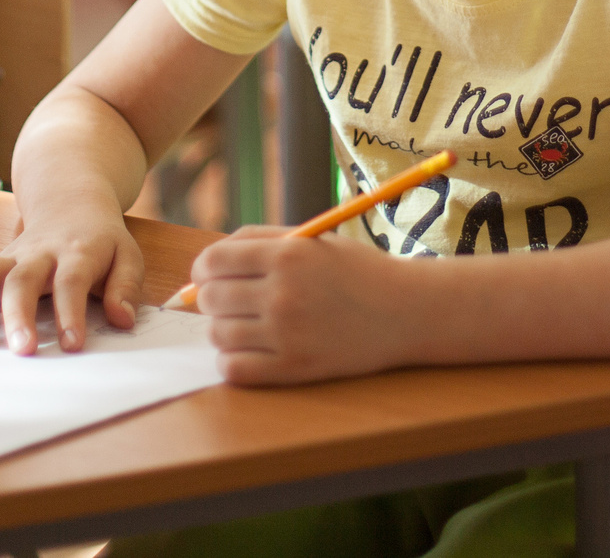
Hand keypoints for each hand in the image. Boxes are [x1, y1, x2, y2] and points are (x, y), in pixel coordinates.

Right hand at [0, 199, 144, 352]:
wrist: (71, 198)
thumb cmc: (101, 240)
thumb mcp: (127, 255)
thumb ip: (125, 286)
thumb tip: (123, 319)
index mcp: (77, 252)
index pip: (71, 280)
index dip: (70, 312)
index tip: (72, 345)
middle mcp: (39, 253)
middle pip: (23, 278)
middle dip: (20, 315)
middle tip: (22, 352)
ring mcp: (11, 256)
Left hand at [189, 227, 416, 384]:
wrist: (406, 311)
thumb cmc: (356, 271)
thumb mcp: (311, 241)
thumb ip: (258, 242)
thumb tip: (205, 265)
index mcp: (287, 255)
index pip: (213, 261)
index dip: (203, 268)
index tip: (209, 274)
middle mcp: (283, 293)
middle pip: (211, 299)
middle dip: (212, 298)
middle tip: (232, 301)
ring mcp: (288, 334)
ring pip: (218, 335)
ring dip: (224, 329)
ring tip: (247, 324)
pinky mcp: (295, 368)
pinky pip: (234, 369)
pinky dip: (232, 361)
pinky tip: (251, 350)